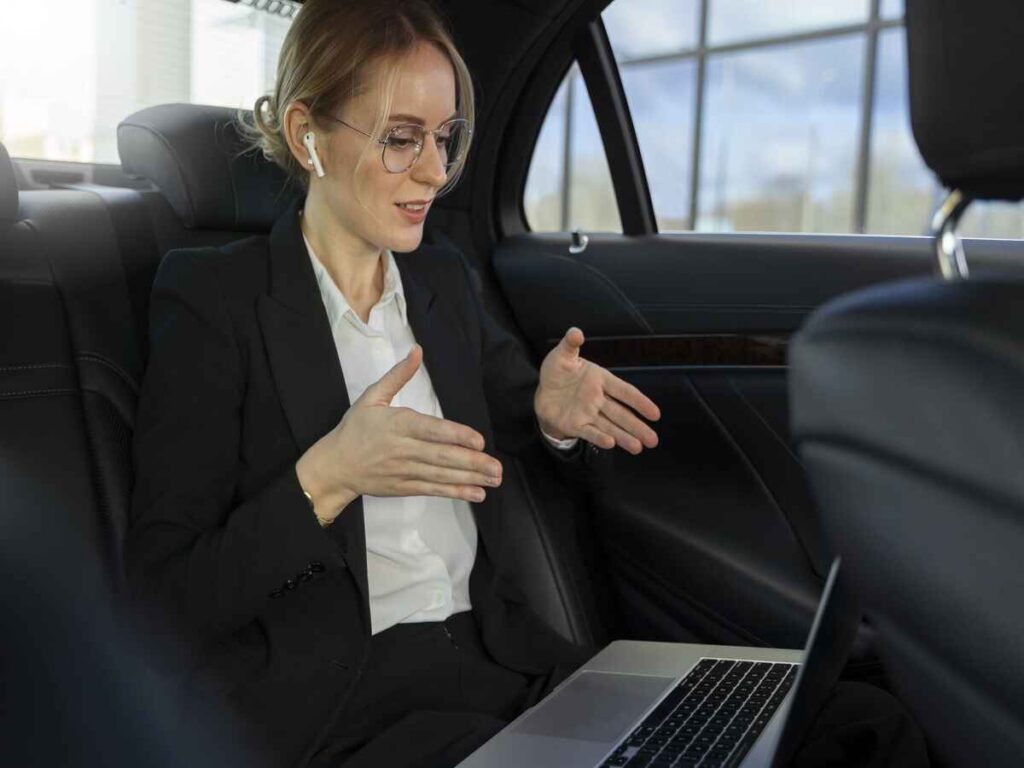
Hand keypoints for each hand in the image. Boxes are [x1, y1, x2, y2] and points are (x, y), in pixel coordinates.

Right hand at [296, 345, 502, 523]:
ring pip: (441, 475)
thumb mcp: (372, 397)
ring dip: (470, 478)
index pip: (431, 430)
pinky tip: (476, 493)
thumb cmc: (355, 429)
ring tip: (494, 479)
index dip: (456, 436)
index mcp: (398, 424)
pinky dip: (455, 492)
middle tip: (497, 467)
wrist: (335, 466)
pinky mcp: (405, 487)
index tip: (479, 441)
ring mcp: (404, 471)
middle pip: (441, 457)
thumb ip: (398, 376)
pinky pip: (434, 490)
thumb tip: (417, 351)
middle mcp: (403, 449)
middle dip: (472, 463)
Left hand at [534, 327, 659, 454]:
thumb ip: (570, 344)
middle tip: (654, 440)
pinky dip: (599, 438)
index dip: (640, 402)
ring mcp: (588, 413)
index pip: (624, 391)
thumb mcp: (562, 355)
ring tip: (639, 448)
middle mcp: (598, 399)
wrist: (542, 390)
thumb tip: (576, 332)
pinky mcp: (576, 425)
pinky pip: (590, 432)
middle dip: (637, 427)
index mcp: (600, 380)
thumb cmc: (557, 371)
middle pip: (621, 414)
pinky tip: (611, 443)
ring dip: (624, 437)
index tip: (655, 414)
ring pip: (610, 427)